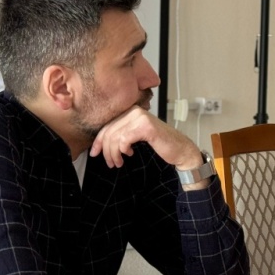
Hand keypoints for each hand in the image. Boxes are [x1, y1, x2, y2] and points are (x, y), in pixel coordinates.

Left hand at [89, 105, 203, 171]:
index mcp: (131, 112)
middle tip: (110, 163)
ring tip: (118, 163)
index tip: (94, 153)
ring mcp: (141, 117)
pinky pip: (124, 139)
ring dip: (113, 154)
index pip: (107, 125)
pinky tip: (129, 154)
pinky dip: (122, 150)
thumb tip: (99, 144)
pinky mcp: (146, 127)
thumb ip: (121, 135)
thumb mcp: (136, 137)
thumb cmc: (160, 144)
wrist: (180, 150)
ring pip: (115, 137)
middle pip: (109, 131)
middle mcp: (135, 111)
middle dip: (106, 150)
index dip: (98, 141)